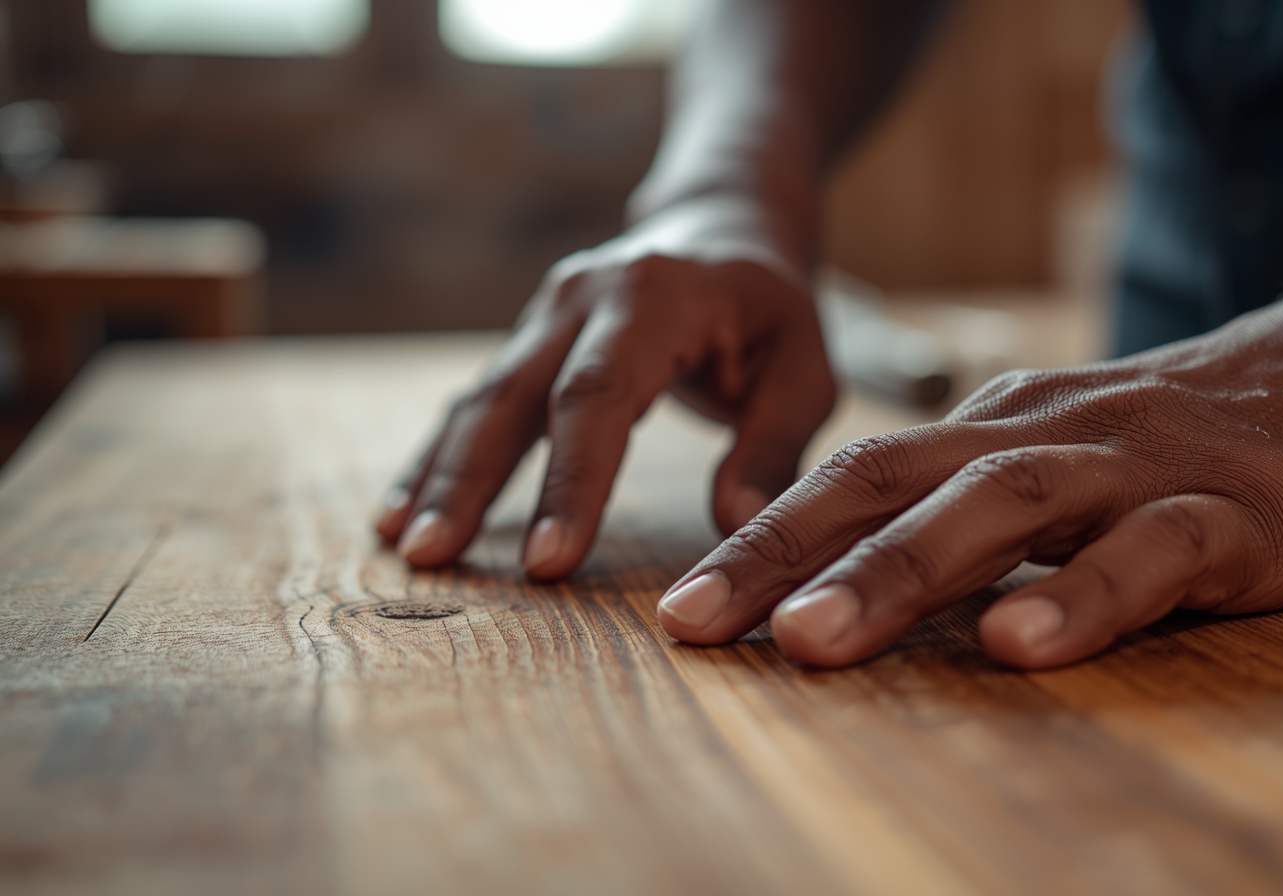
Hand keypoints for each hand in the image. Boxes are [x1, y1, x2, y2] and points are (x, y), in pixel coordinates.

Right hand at [376, 197, 835, 577]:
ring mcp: (546, 314)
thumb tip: (737, 528)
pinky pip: (478, 401)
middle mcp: (585, 297)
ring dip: (439, 473)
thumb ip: (773, 449)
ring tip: (405, 545)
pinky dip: (439, 457)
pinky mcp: (529, 339)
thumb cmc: (771, 312)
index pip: (600, 395)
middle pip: (516, 394)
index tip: (548, 561)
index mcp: (654, 298)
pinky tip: (401, 511)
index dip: (570, 479)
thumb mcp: (806, 371)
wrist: (726, 227)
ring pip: (482, 398)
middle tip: (435, 557)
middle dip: (471, 480)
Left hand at [655, 294, 1282, 668]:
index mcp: (993, 428)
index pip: (856, 475)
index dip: (762, 538)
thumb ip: (968, 505)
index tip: (681, 611)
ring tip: (814, 639)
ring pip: (1002, 508)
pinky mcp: (1229, 514)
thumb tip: (851, 574)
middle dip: (785, 552)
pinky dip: (1082, 594)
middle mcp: (1045, 437)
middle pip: (895, 483)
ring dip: (900, 572)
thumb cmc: (1180, 439)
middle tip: (698, 624)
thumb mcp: (1057, 457)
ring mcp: (1134, 469)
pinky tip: (1022, 645)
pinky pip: (1149, 553)